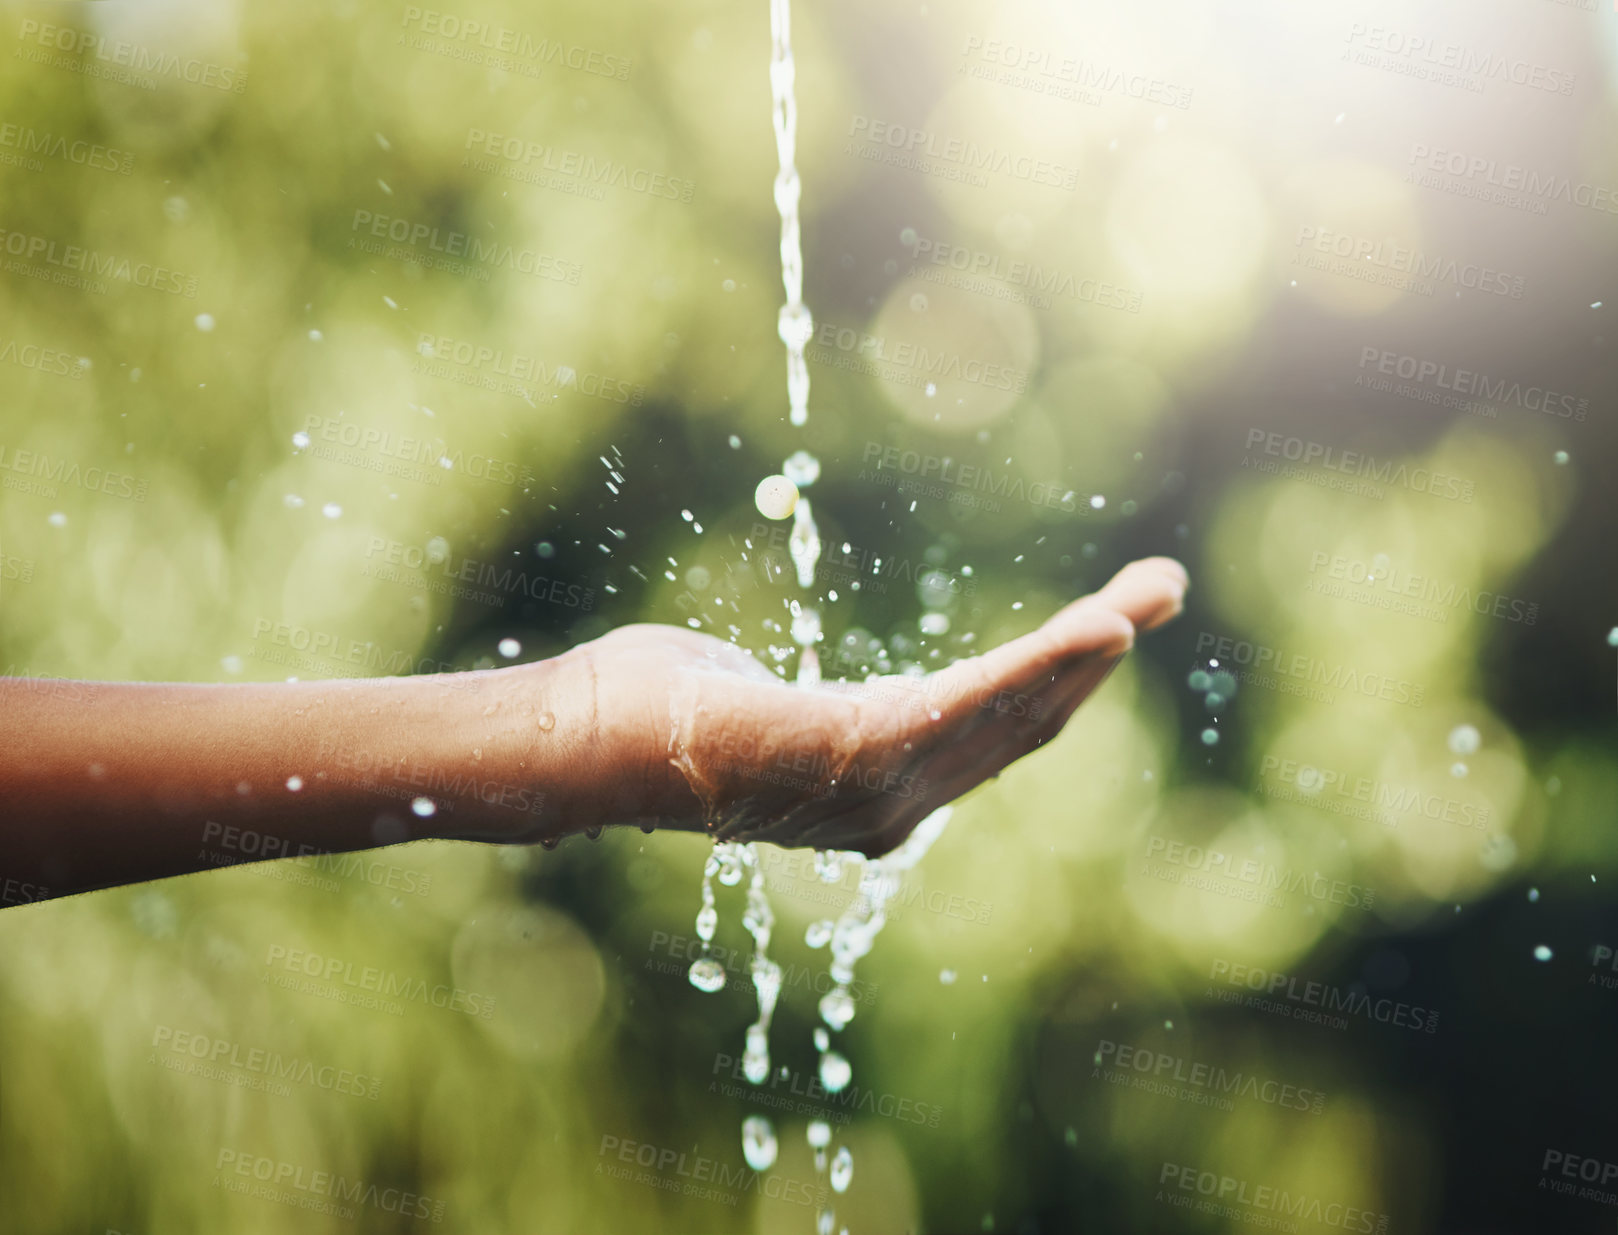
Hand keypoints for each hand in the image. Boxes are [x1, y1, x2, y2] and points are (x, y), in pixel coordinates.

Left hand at [568, 557, 1187, 855]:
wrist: (577, 739)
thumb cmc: (649, 712)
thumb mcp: (754, 701)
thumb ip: (811, 708)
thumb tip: (801, 696)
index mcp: (871, 788)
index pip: (986, 732)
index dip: (1053, 683)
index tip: (1108, 626)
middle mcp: (888, 806)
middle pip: (1018, 725)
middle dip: (1095, 658)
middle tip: (1165, 588)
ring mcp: (874, 790)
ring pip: (1007, 714)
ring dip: (1085, 654)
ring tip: (1151, 599)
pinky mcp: (855, 754)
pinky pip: (968, 705)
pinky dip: (1038, 668)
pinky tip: (1095, 631)